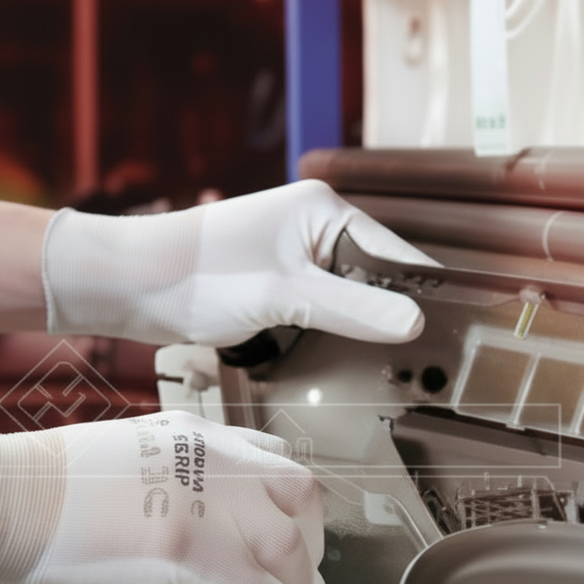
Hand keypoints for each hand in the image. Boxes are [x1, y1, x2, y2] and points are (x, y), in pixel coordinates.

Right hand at [0, 411, 341, 583]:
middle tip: (303, 577)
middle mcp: (212, 459)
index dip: (293, 501)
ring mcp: (202, 504)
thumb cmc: (47, 484)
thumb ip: (175, 475)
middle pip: (299, 495)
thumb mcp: (128, 455)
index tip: (293, 530)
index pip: (274, 455)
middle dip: (309, 541)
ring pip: (286, 548)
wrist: (1, 495)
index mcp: (196, 434)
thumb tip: (198, 516)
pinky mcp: (186, 553)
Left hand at [41, 179, 433, 346]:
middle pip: (375, 278)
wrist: (134, 286)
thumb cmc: (200, 276)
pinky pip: (321, 311)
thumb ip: (351, 308)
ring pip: (348, 299)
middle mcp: (314, 229)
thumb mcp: (284, 294)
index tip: (449, 338)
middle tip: (423, 367)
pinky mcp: (276, 286)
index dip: (420, 296)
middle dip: (391, 318)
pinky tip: (345, 363)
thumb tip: (414, 323)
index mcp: (324, 212)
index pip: (394, 254)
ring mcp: (294, 258)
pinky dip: (332, 334)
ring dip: (361, 330)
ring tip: (392, 371)